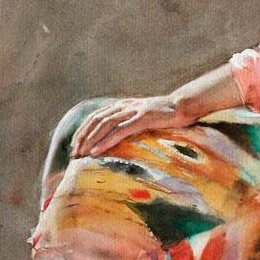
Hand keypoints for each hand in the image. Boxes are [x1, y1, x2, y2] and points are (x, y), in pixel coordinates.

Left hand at [71, 96, 192, 158]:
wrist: (185, 105)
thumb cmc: (167, 114)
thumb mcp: (145, 116)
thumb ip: (132, 122)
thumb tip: (121, 137)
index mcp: (123, 104)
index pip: (96, 116)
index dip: (84, 130)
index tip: (76, 145)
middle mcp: (125, 106)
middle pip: (96, 120)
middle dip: (83, 137)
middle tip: (74, 154)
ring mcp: (134, 111)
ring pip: (104, 125)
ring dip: (91, 140)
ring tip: (82, 154)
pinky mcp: (142, 118)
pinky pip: (119, 131)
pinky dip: (106, 141)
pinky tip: (97, 151)